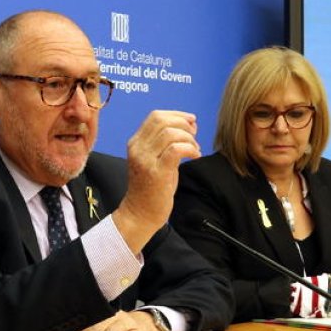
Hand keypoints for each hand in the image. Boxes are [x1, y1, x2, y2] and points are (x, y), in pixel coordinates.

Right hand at [114, 110, 199, 252]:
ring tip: (195, 149)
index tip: (191, 122)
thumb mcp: (154, 160)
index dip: (177, 115)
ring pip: (170, 133)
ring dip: (189, 138)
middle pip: (162, 120)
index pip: (155, 116)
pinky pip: (176, 150)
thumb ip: (167, 143)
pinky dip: (189, 149)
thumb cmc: (150, 189)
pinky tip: (195, 156)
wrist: (139, 214)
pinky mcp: (156, 173)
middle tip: (195, 135)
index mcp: (136, 143)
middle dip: (184, 124)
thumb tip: (189, 126)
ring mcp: (145, 160)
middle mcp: (137, 148)